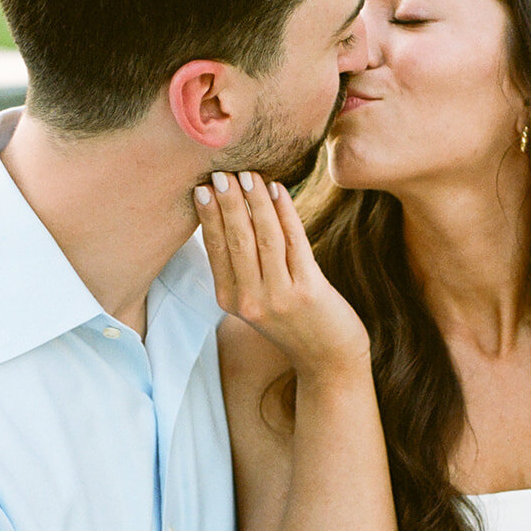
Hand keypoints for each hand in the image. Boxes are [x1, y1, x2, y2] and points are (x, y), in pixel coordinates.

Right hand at [194, 171, 368, 379]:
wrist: (328, 359)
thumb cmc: (293, 322)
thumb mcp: (256, 300)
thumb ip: (241, 268)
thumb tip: (229, 214)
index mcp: (230, 300)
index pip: (215, 248)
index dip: (208, 215)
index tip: (202, 185)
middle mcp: (250, 300)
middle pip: (236, 238)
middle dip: (229, 201)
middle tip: (222, 171)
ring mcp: (279, 296)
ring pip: (264, 237)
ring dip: (256, 201)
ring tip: (249, 174)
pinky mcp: (309, 290)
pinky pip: (294, 241)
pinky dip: (286, 212)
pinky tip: (279, 190)